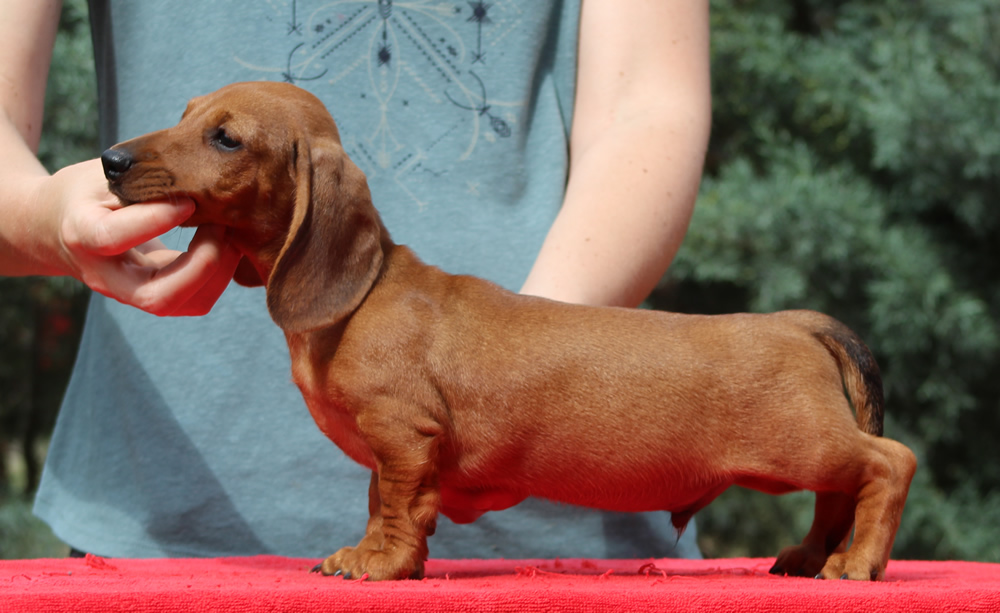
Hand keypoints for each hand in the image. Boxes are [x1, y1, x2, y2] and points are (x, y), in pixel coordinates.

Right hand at [43, 159, 241, 315]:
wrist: (58, 229)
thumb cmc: (86, 194)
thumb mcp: (101, 178)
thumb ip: (137, 180)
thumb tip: (192, 174)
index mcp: (82, 234)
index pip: (114, 237)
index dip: (155, 220)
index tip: (188, 200)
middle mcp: (105, 275)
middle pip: (155, 296)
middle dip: (201, 265)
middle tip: (222, 226)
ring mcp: (129, 293)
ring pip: (180, 304)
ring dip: (217, 274)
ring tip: (232, 234)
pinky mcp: (152, 295)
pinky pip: (191, 300)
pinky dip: (218, 277)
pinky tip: (228, 246)